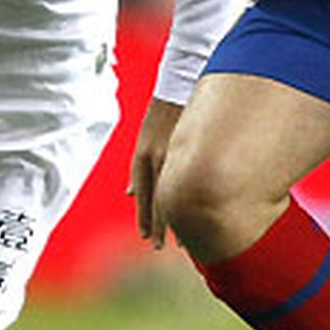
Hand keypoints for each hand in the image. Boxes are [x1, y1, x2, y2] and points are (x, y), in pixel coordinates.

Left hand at [128, 97, 183, 249]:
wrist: (184, 83)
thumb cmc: (163, 112)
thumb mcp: (145, 139)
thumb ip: (138, 169)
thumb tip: (128, 194)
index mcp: (144, 153)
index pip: (143, 192)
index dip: (143, 216)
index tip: (144, 236)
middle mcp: (159, 156)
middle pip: (158, 199)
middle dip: (157, 225)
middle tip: (157, 247)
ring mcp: (181, 153)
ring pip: (178, 193)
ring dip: (178, 219)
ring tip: (182, 244)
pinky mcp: (198, 148)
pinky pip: (198, 179)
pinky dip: (198, 200)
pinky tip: (201, 216)